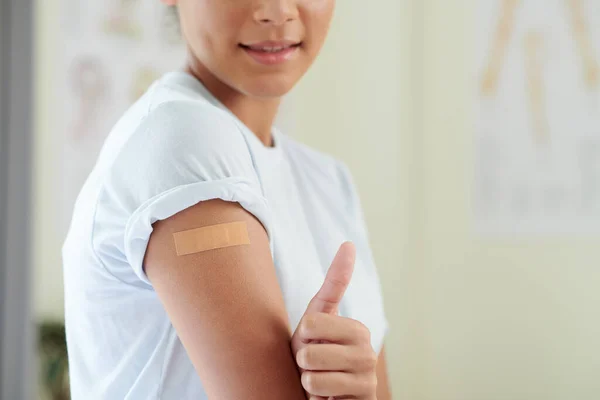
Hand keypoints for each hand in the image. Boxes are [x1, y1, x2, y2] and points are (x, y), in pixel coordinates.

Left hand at [291, 242, 377, 399]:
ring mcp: (366, 377)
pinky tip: (328, 396)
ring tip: (321, 380)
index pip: (311, 323)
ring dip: (308, 380)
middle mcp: (367, 351)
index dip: (303, 336)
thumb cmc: (318, 354)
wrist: (323, 396)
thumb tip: (349, 244)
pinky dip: (315, 396)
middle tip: (316, 364)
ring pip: (312, 375)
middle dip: (303, 360)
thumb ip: (335, 283)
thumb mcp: (319, 318)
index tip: (315, 342)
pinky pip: (320, 393)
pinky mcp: (363, 398)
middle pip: (309, 351)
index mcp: (357, 329)